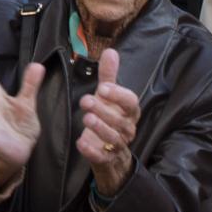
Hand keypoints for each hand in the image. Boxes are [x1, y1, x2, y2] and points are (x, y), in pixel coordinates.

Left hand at [74, 50, 140, 196]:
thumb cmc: (111, 120)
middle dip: (104, 110)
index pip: (131, 102)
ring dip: (100, 128)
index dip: (118, 95)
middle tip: (85, 100)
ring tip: (86, 118)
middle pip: (120, 120)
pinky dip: (92, 151)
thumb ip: (109, 76)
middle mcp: (128, 129)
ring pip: (113, 138)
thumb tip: (110, 51)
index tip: (102, 88)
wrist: (112, 156)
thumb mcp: (109, 98)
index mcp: (130, 113)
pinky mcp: (107, 160)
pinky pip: (102, 157)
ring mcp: (118, 146)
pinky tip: (81, 143)